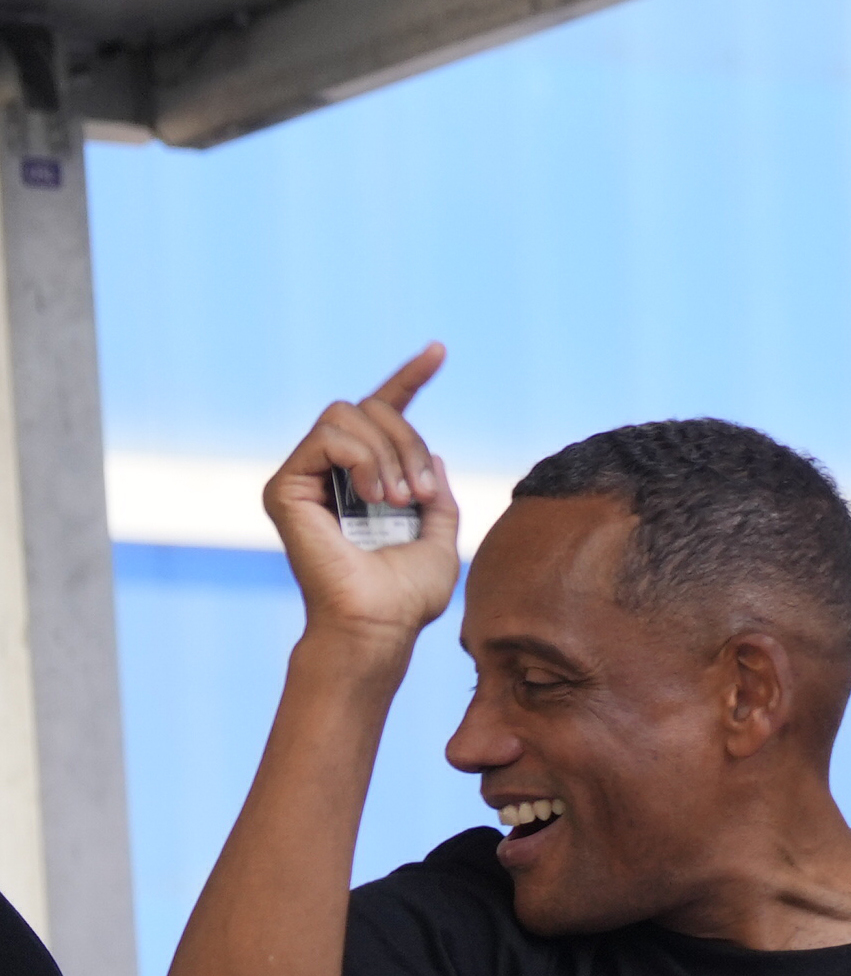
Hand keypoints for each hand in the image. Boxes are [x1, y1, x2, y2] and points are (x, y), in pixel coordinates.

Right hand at [259, 344, 463, 648]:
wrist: (379, 624)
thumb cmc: (407, 594)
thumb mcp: (439, 536)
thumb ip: (436, 491)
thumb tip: (429, 450)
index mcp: (366, 479)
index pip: (384, 415)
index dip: (410, 378)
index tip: (439, 351)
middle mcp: (330, 471)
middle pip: (369, 409)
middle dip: (407, 441)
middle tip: (422, 493)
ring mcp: (304, 475)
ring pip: (348, 415)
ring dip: (388, 452)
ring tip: (400, 498)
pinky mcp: (285, 484)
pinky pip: (329, 436)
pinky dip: (363, 459)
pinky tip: (375, 496)